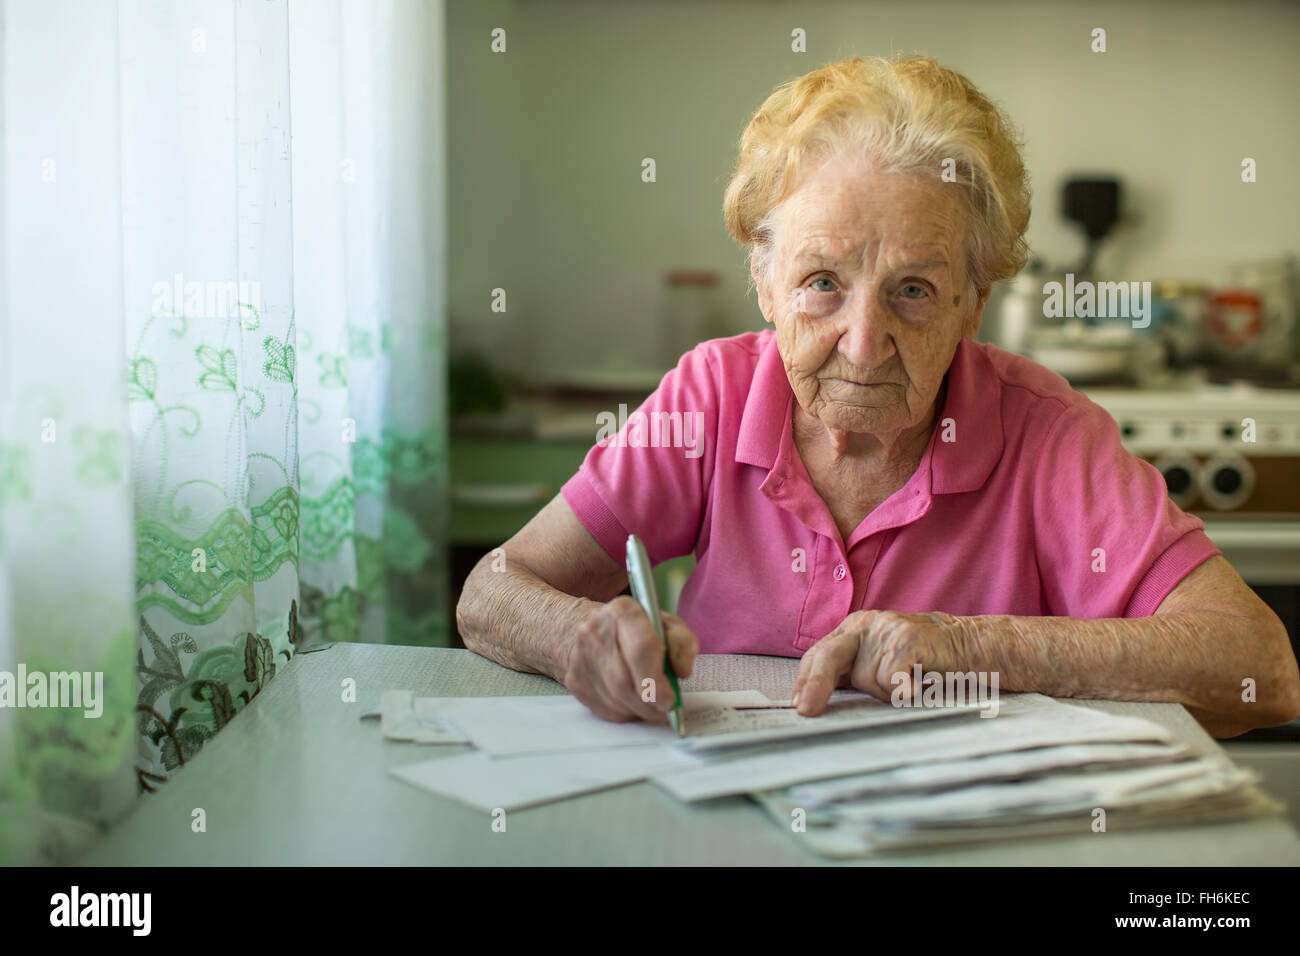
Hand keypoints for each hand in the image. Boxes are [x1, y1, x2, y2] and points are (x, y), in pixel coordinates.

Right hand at [564, 596, 698, 722]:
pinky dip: (625, 711)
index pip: (641, 649)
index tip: (669, 699)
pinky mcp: (575, 681)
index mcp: (623, 612)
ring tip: (651, 703)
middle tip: (665, 707)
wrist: (587, 629)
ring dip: (639, 709)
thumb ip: (682, 643)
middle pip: (626, 682)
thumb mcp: (665, 624)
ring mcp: (581, 658)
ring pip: (616, 699)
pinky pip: (605, 708)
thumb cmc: (634, 630)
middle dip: (650, 702)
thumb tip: (682, 671)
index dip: (657, 681)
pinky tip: (632, 701)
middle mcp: (595, 631)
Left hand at [792, 610, 964, 715]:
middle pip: (829, 657)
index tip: (798, 703)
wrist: (966, 643)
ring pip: (867, 679)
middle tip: (806, 711)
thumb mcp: (878, 659)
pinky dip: (902, 692)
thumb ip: (850, 672)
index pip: (819, 653)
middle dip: (815, 686)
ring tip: (907, 683)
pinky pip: (891, 680)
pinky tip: (916, 686)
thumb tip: (813, 699)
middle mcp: (865, 624)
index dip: (806, 680)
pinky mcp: (908, 640)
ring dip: (885, 693)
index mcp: (853, 628)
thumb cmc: (918, 659)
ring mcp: (886, 630)